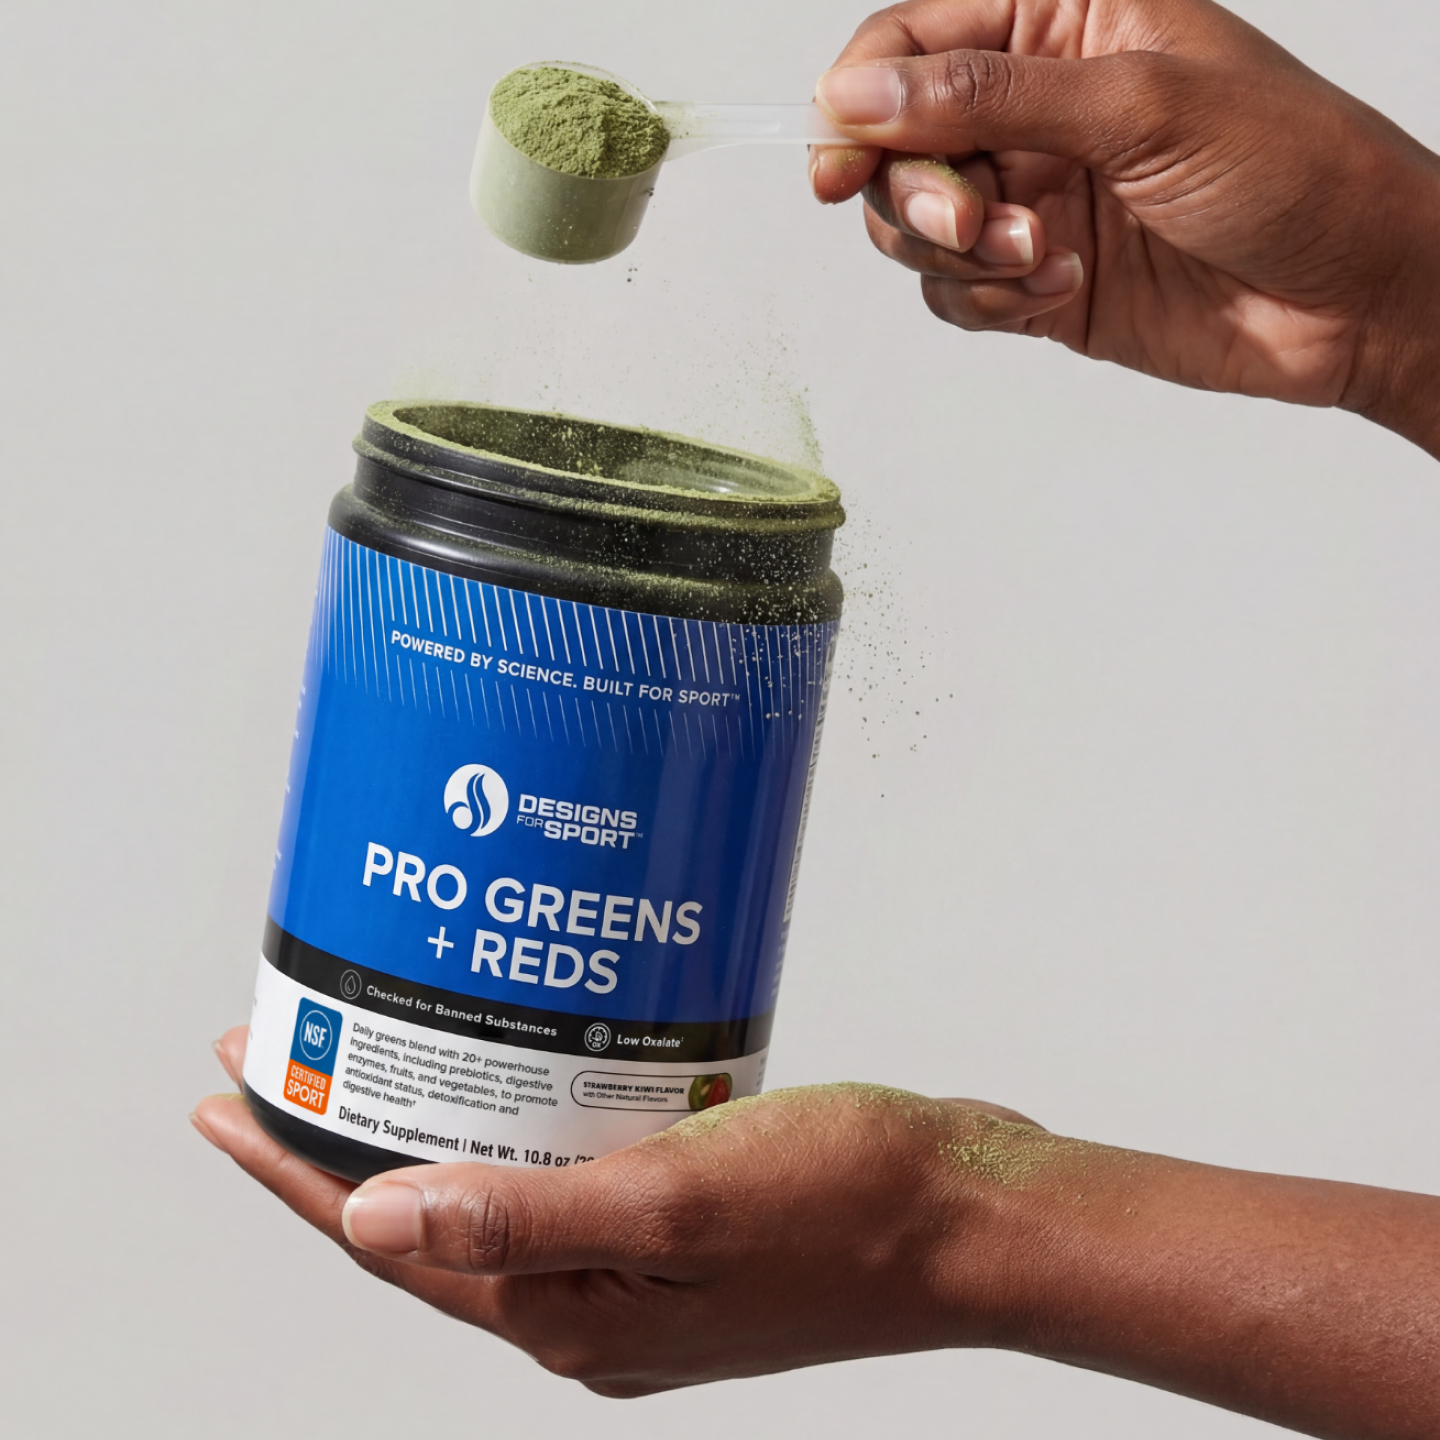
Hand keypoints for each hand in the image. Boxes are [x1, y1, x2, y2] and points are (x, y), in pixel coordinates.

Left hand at [197, 1025, 1439, 1432]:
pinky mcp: (683, 1214)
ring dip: (427, 1124)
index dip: (296, 1169)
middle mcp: (593, 1295)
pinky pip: (567, 1165)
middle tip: (285, 1058)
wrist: (969, 1210)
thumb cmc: (847, 1205)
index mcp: (575, 1310)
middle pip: (427, 1217)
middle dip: (341, 1141)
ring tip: (378, 1054)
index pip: (390, 1240)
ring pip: (495, 1188)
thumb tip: (370, 1219)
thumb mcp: (672, 1201)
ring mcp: (640, 1257)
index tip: (231, 1098)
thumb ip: (521, 1214)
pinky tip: (520, 1064)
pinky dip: (521, 1117)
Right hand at [811, 0, 1439, 455]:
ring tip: (1041, 258)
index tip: (842, 157)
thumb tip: (862, 91)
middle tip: (972, 220)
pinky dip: (989, 301)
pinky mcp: (1037, 278)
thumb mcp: (1139, 105)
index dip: (862, 97)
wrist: (1354, 297)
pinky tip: (1060, 289)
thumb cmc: (1292, 168)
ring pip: (916, 226)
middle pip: (896, 141)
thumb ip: (990, 97)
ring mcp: (1034, 195)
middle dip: (917, 191)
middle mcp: (1034, 106)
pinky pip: (957, 293)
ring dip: (960, 254)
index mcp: (1061, 21)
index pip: (914, 40)